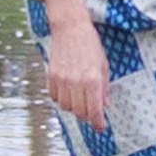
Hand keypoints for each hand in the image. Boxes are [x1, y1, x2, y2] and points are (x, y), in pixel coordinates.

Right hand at [38, 0, 111, 131]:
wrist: (70, 27)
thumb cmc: (90, 44)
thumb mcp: (104, 64)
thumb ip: (104, 86)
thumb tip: (104, 105)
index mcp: (92, 80)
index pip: (94, 110)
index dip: (98, 122)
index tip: (100, 127)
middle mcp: (76, 83)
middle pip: (80, 112)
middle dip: (87, 115)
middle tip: (92, 112)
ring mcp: (61, 80)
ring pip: (66, 107)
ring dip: (74, 107)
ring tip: (81, 98)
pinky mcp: (51, 77)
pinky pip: (55, 98)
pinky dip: (62, 99)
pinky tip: (69, 91)